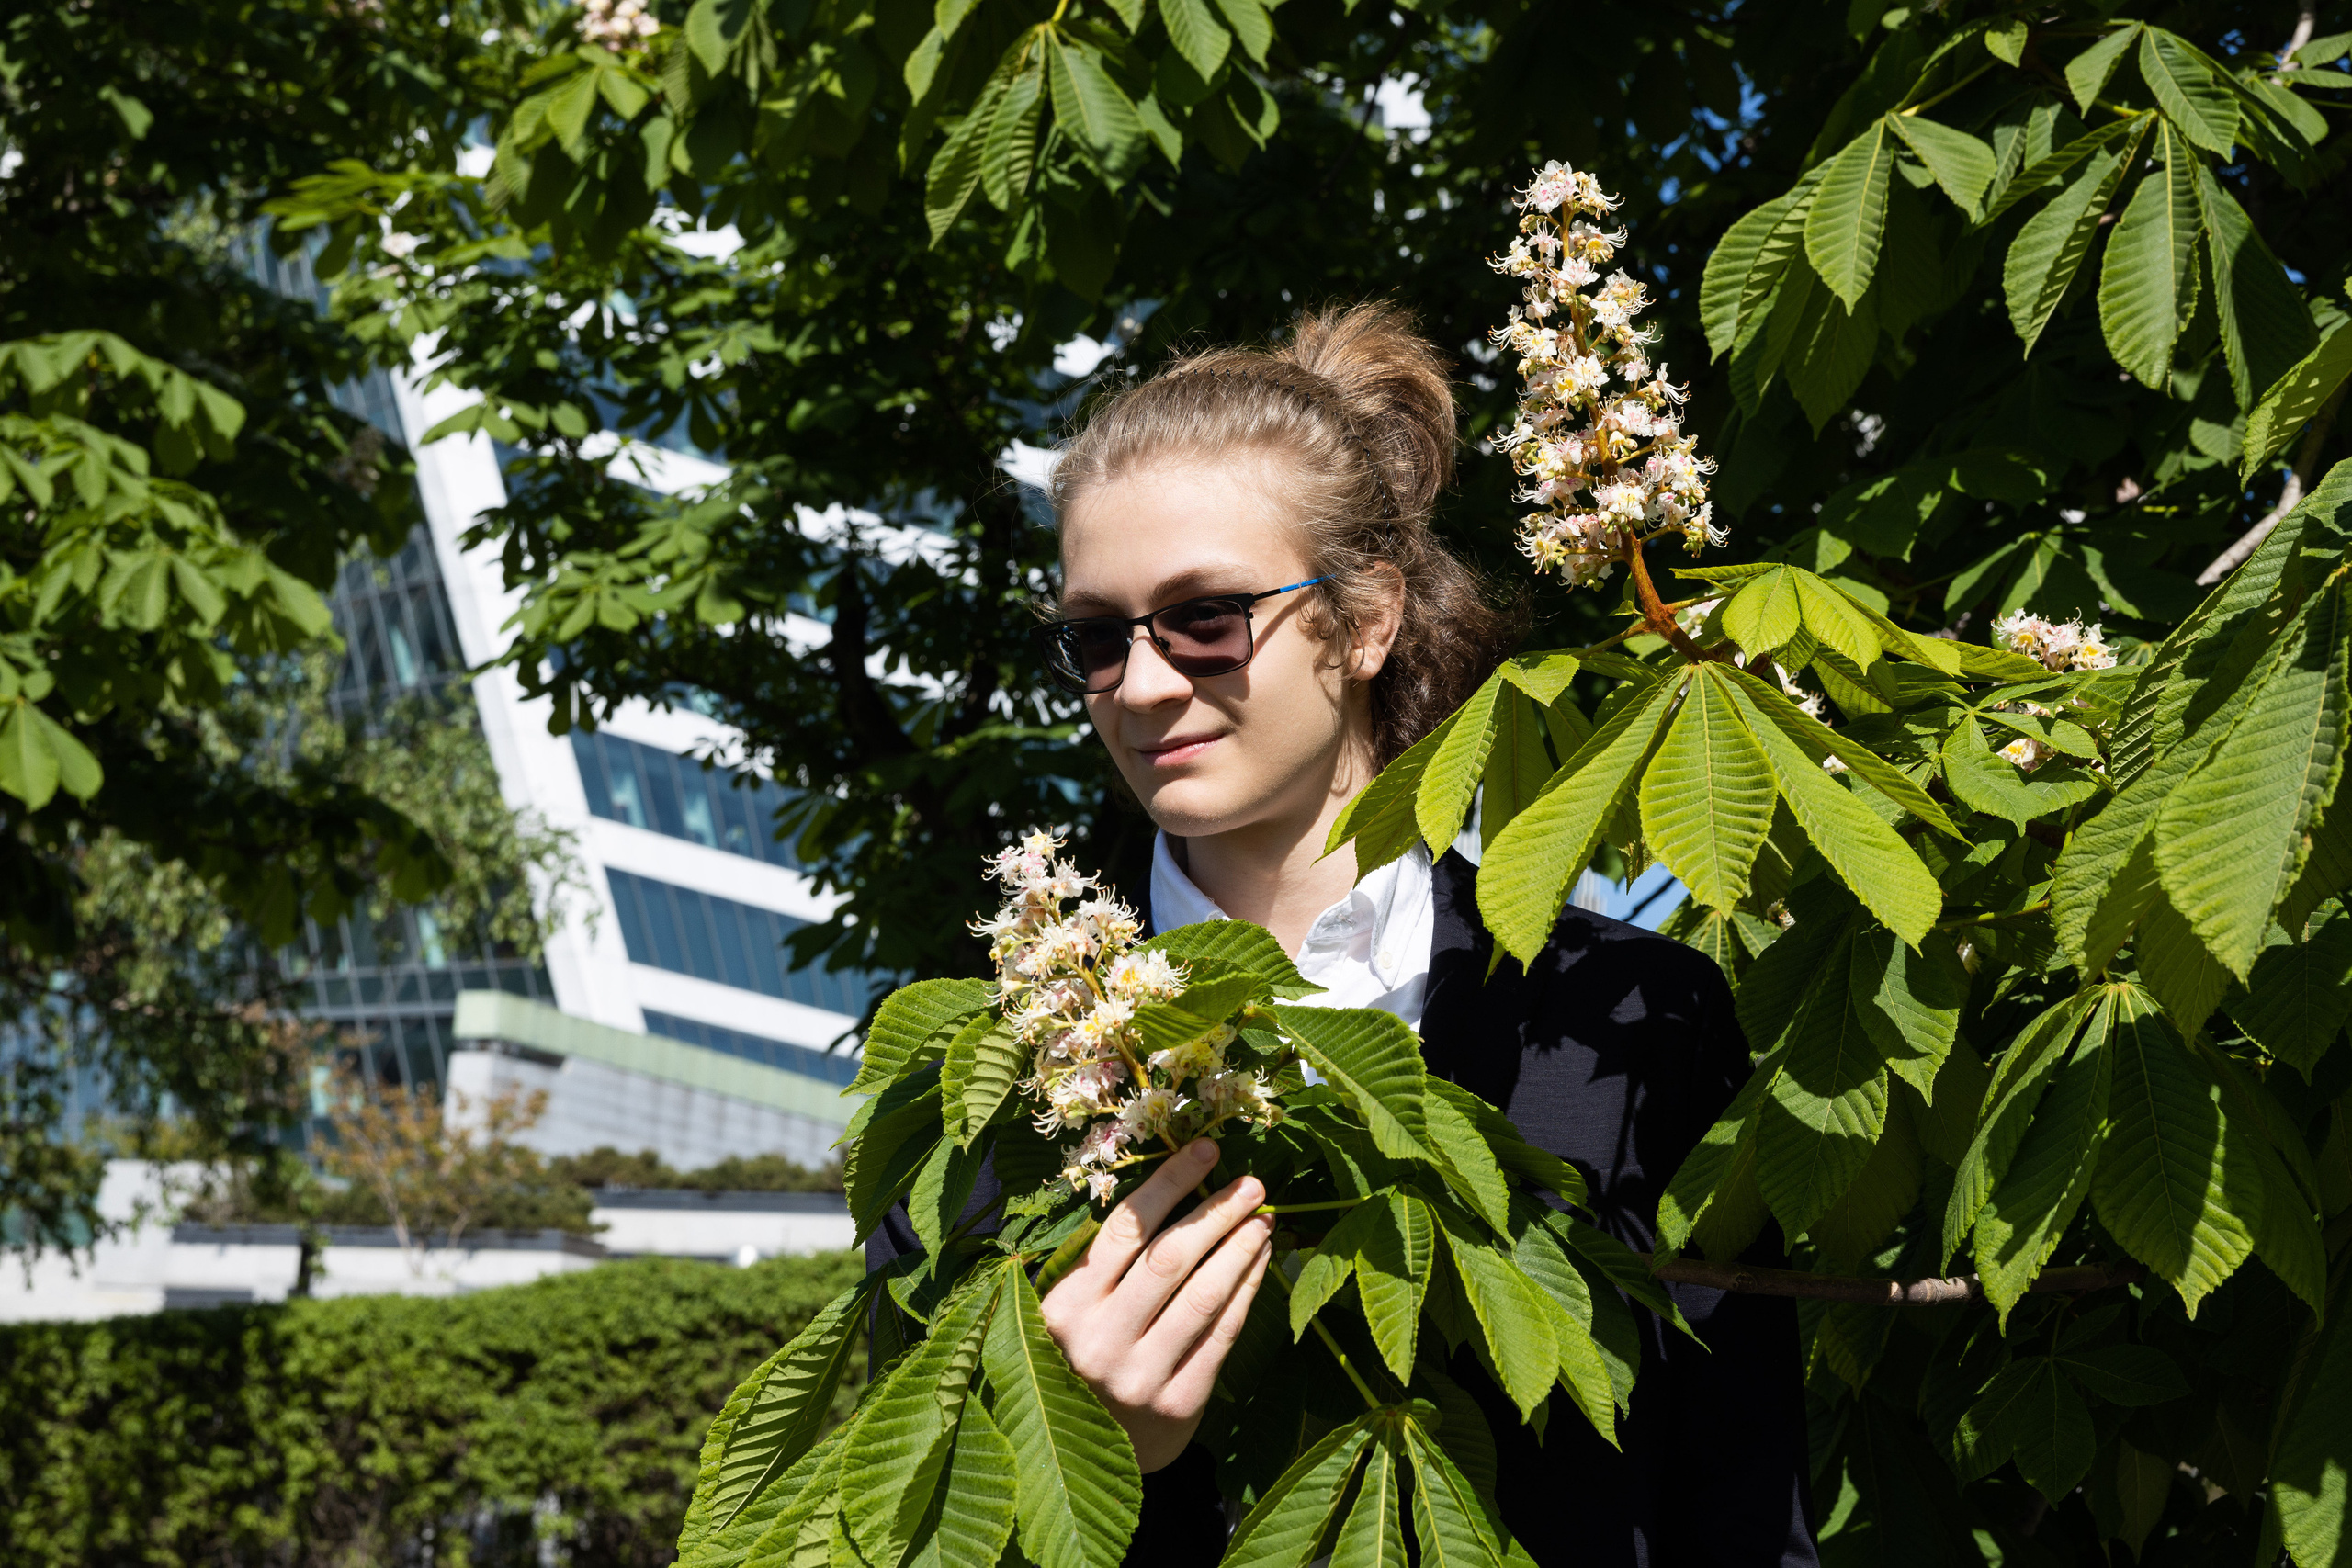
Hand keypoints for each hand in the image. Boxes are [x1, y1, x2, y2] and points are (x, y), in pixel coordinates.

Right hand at [1038, 1137, 1275, 1472]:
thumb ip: (1106, 1263)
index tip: (1206, 1148)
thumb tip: (1177, 1188)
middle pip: (1170, 1257)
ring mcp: (1139, 1374)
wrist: (1091, 1454)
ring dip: (1240, 1248)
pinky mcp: (1178, 1402)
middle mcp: (1097, 1339)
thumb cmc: (1083, 1360)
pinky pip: (1222, 1334)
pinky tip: (1261, 1260)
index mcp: (1063, 1306)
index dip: (1171, 1182)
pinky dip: (1247, 1290)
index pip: (1125, 1227)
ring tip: (1264, 1216)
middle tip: (1253, 1181)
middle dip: (1216, 1211)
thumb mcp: (1072, 1311)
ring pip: (1203, 1294)